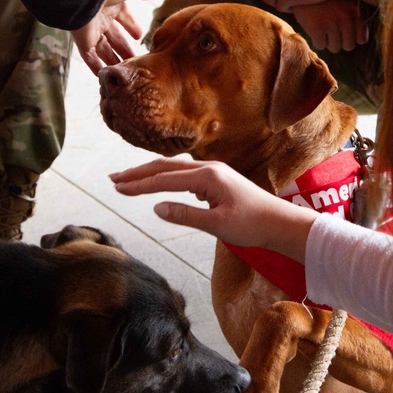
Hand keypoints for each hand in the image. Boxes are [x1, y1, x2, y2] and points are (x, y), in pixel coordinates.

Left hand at [73, 0, 154, 73]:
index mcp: (113, 4)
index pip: (124, 18)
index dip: (131, 27)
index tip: (139, 37)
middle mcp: (102, 18)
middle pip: (115, 38)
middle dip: (125, 49)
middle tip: (136, 61)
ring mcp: (91, 30)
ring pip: (105, 50)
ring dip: (115, 61)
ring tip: (127, 73)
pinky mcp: (82, 41)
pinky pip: (89, 57)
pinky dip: (97, 67)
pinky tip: (106, 76)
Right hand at [110, 157, 316, 260]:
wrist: (279, 222)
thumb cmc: (252, 225)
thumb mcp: (217, 225)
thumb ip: (185, 215)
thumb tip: (157, 208)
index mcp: (208, 177)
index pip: (165, 180)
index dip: (139, 185)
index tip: (117, 188)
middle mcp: (209, 169)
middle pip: (166, 167)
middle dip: (138, 173)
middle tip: (113, 179)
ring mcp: (214, 173)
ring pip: (174, 169)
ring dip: (150, 173)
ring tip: (128, 179)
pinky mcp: (217, 180)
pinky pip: (184, 174)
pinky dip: (166, 177)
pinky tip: (158, 183)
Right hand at [291, 0, 368, 52]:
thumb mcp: (346, 1)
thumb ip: (355, 17)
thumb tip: (360, 41)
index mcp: (356, 10)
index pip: (362, 39)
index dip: (351, 37)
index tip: (344, 29)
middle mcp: (346, 17)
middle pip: (348, 46)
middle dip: (340, 41)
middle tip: (331, 29)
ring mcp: (331, 22)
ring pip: (334, 48)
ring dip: (328, 41)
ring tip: (322, 26)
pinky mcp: (316, 27)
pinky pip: (320, 46)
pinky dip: (316, 40)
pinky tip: (314, 26)